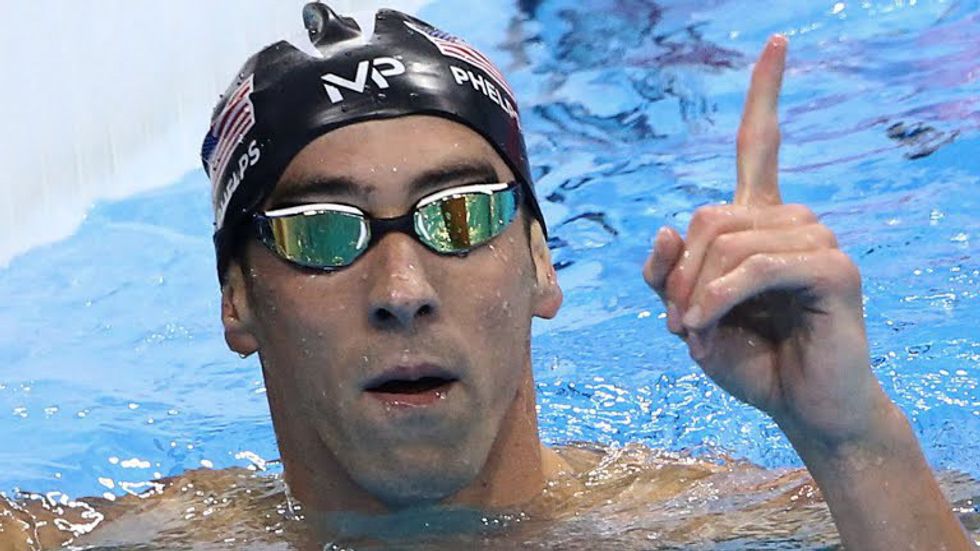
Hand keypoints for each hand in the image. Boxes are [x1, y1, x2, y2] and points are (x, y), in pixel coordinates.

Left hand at [643, 35, 893, 449]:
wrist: (800, 407)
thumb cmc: (748, 358)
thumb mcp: (688, 313)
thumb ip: (669, 272)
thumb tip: (667, 226)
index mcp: (759, 222)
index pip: (759, 146)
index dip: (764, 94)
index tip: (777, 42)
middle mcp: (792, 220)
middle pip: (710, 213)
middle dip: (679, 272)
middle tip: (675, 320)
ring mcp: (818, 240)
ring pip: (729, 239)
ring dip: (696, 291)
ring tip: (695, 329)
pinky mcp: (835, 270)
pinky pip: (759, 264)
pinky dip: (721, 296)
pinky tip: (708, 323)